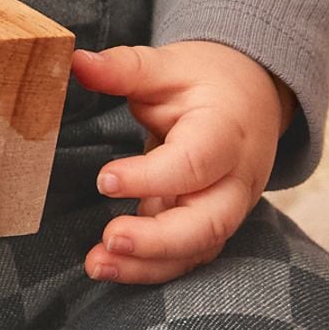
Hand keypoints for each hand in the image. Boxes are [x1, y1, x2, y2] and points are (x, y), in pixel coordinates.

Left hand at [68, 39, 294, 286]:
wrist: (250, 97)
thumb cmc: (206, 82)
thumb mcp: (167, 65)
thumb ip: (125, 69)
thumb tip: (77, 62)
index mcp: (226, 132)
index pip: (195, 164)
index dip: (151, 177)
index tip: (104, 180)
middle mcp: (235, 178)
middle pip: (209, 223)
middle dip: (158, 241)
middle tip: (110, 240)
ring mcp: (227, 207)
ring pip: (197, 249)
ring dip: (149, 265)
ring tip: (98, 264)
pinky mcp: (210, 223)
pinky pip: (186, 256)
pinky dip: (150, 267)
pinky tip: (110, 265)